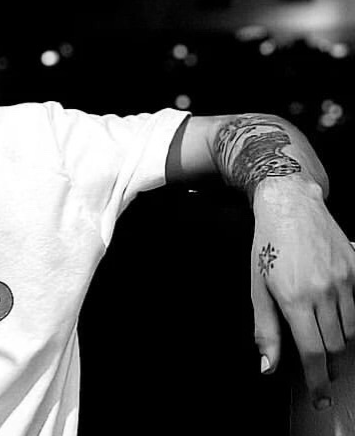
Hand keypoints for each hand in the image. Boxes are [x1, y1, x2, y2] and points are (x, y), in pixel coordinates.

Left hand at [251, 179, 354, 409]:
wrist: (290, 205)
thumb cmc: (267, 243)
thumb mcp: (257, 286)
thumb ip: (265, 329)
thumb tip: (268, 366)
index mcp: (295, 298)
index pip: (313, 353)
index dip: (317, 380)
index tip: (320, 397)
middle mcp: (324, 291)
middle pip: (337, 346)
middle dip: (331, 367)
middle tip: (323, 376)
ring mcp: (344, 280)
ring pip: (351, 329)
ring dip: (341, 345)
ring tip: (329, 349)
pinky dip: (348, 318)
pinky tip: (334, 317)